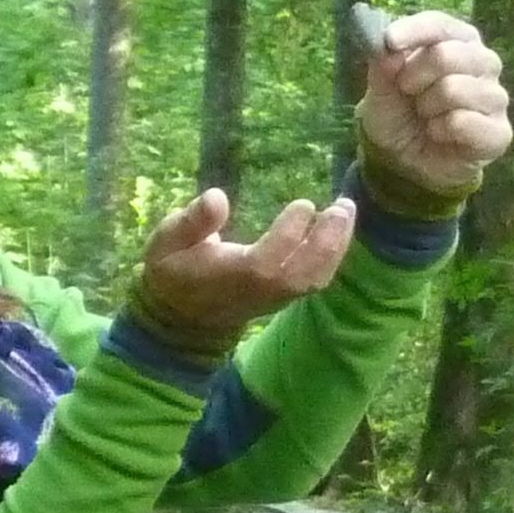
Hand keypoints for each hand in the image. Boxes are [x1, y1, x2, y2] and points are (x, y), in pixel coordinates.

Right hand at [130, 188, 355, 353]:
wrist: (182, 315)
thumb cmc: (173, 269)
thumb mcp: (167, 241)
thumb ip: (191, 221)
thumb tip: (216, 196)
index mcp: (233, 276)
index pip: (269, 261)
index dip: (290, 234)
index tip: (305, 203)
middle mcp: (261, 290)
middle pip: (304, 273)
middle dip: (328, 240)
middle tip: (343, 206)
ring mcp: (276, 296)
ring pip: (316, 278)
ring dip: (337, 245)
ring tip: (346, 210)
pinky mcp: (285, 296)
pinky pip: (315, 279)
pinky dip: (332, 255)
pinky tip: (338, 228)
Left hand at [356, 11, 513, 201]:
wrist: (408, 162)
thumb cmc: (400, 114)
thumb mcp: (381, 87)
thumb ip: (383, 64)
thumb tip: (388, 48)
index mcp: (459, 41)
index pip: (440, 25)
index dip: (414, 31)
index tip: (390, 42)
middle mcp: (484, 63)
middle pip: (447, 54)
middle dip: (414, 76)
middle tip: (407, 92)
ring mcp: (495, 97)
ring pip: (454, 89)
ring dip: (427, 107)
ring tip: (426, 117)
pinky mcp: (499, 132)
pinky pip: (463, 121)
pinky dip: (440, 130)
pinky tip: (440, 135)